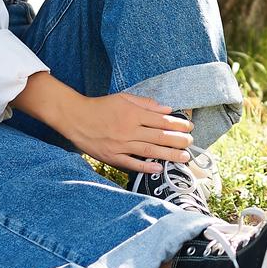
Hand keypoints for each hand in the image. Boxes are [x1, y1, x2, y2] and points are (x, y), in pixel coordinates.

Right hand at [54, 89, 191, 174]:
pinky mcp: (111, 156)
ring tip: (183, 158)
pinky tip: (158, 169)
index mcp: (133, 113)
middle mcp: (128, 129)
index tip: (189, 127)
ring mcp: (120, 144)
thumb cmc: (101, 106)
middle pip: (159, 136)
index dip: (178, 124)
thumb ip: (146, 104)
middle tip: (191, 144)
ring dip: (168, 155)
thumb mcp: (124, 98)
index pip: (161, 120)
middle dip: (178, 141)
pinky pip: (131, 163)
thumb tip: (167, 109)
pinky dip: (145, 167)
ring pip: (149, 151)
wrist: (76, 117)